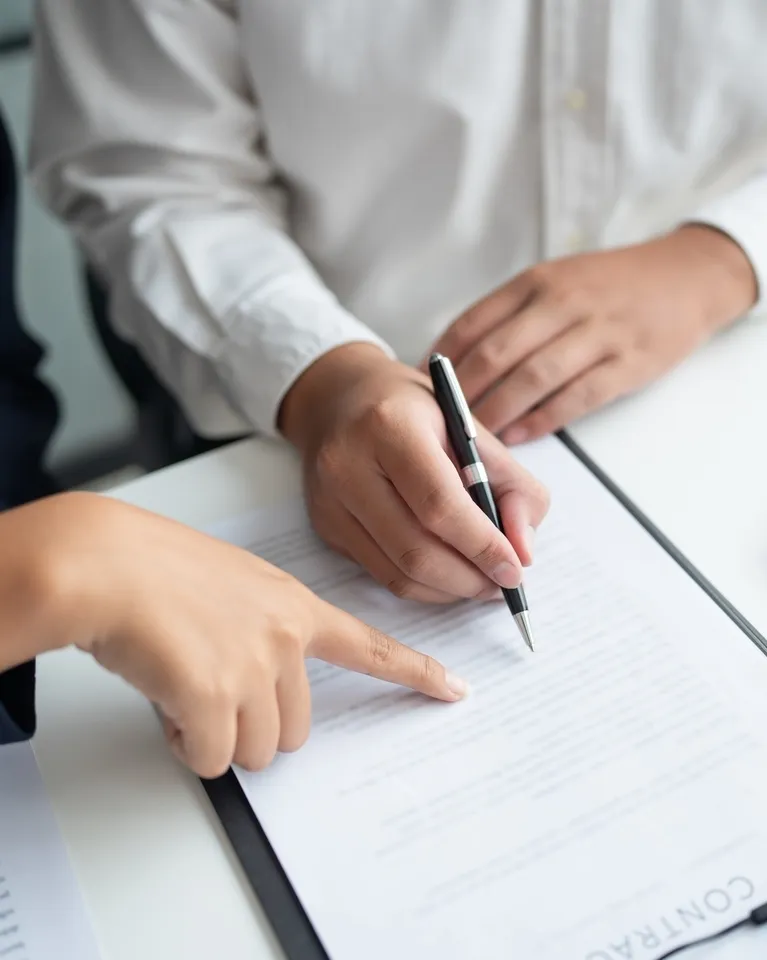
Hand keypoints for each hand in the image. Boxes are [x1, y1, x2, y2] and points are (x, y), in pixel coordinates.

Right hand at [6, 493, 466, 776]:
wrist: (104, 563)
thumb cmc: (152, 568)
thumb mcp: (229, 586)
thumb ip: (259, 631)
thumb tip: (249, 688)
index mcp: (293, 606)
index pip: (369, 645)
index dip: (414, 672)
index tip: (454, 690)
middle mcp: (284, 637)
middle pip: (295, 729)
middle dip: (252, 726)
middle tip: (209, 691)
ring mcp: (254, 667)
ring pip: (256, 750)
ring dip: (216, 736)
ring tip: (181, 687)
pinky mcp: (216, 695)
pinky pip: (212, 758)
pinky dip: (186, 745)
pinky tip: (165, 701)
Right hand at [279, 344, 548, 603]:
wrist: (336, 399)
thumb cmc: (410, 410)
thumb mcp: (468, 425)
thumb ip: (511, 483)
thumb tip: (524, 551)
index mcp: (389, 427)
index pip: (439, 504)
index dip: (482, 545)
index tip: (515, 569)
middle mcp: (348, 466)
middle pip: (416, 550)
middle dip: (470, 578)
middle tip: (504, 583)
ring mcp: (330, 502)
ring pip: (398, 574)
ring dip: (450, 590)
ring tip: (482, 581)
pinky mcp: (326, 529)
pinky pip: (382, 574)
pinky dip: (424, 586)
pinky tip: (449, 574)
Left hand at [427, 225, 756, 442]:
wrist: (686, 277)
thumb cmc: (607, 287)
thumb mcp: (554, 282)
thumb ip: (508, 316)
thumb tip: (450, 361)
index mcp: (536, 283)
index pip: (473, 324)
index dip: (440, 363)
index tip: (418, 391)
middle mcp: (562, 303)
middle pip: (496, 354)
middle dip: (460, 395)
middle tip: (436, 425)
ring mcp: (596, 333)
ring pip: (531, 379)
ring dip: (496, 414)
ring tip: (472, 440)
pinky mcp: (626, 364)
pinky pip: (574, 398)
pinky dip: (541, 420)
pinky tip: (517, 437)